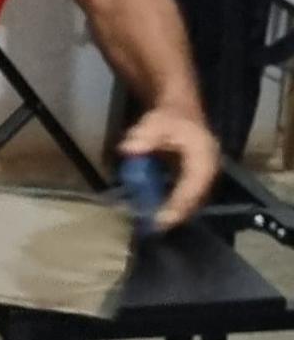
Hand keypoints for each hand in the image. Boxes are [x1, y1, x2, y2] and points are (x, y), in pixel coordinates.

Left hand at [120, 102, 219, 230]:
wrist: (179, 111)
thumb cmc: (168, 117)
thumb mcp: (155, 122)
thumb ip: (144, 135)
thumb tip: (130, 148)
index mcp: (204, 157)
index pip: (194, 186)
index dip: (178, 203)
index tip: (162, 219)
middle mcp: (209, 170)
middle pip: (195, 199)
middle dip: (176, 215)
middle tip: (154, 228)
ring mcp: (204, 176)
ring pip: (192, 202)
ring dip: (175, 215)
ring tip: (154, 227)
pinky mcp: (195, 181)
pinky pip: (186, 198)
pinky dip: (173, 208)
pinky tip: (156, 216)